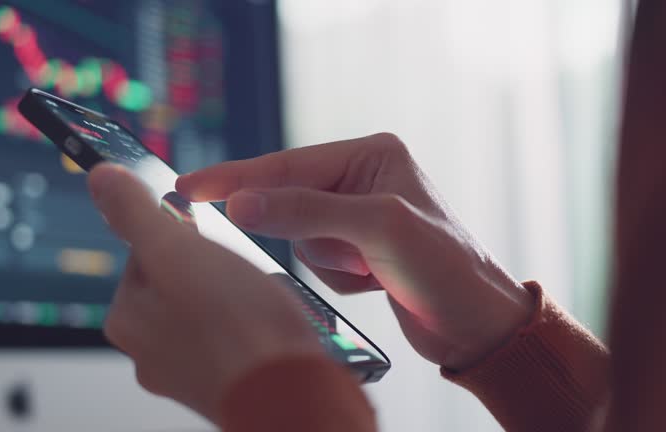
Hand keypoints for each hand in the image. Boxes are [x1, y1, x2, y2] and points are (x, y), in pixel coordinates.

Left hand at [87, 164, 322, 421]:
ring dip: (235, 295)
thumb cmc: (236, 326)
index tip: (206, 237)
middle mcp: (149, 351)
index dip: (180, 234)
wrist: (291, 393)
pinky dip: (250, 325)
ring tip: (258, 299)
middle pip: (179, 280)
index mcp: (127, 319)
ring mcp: (187, 372)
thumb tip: (102, 178)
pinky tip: (268, 324)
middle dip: (212, 267)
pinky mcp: (223, 383)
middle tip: (239, 271)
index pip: (143, 251)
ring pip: (210, 308)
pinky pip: (233, 336)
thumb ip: (135, 213)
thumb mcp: (176, 250)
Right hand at [177, 133, 533, 369]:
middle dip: (304, 231)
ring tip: (371, 270)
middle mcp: (362, 180)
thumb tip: (241, 203)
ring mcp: (357, 217)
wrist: (476, 325)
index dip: (236, 177)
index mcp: (372, 155)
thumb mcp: (377, 229)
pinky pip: (316, 261)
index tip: (189, 185)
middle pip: (289, 200)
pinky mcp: (356, 251)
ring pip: (300, 237)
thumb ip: (305, 211)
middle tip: (327, 250)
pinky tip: (374, 282)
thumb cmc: (445, 267)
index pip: (288, 165)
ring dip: (329, 261)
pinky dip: (338, 278)